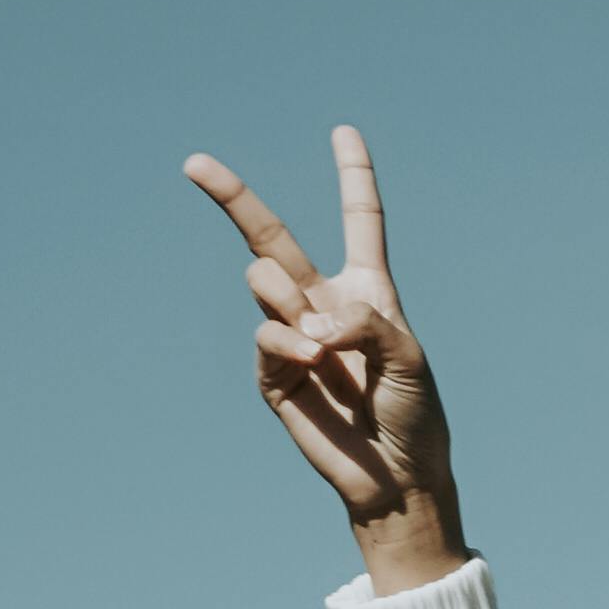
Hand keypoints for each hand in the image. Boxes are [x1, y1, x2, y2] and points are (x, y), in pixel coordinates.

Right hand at [183, 127, 463, 588]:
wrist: (396, 478)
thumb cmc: (415, 415)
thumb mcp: (409, 357)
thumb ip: (366, 320)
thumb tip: (309, 318)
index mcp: (367, 290)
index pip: (359, 220)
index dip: (353, 175)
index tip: (344, 130)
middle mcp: (323, 305)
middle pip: (271, 238)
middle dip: (232, 197)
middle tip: (193, 162)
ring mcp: (293, 337)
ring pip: (263, 282)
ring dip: (285, 296)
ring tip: (320, 340)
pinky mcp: (273, 374)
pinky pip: (265, 335)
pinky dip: (287, 343)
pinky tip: (312, 362)